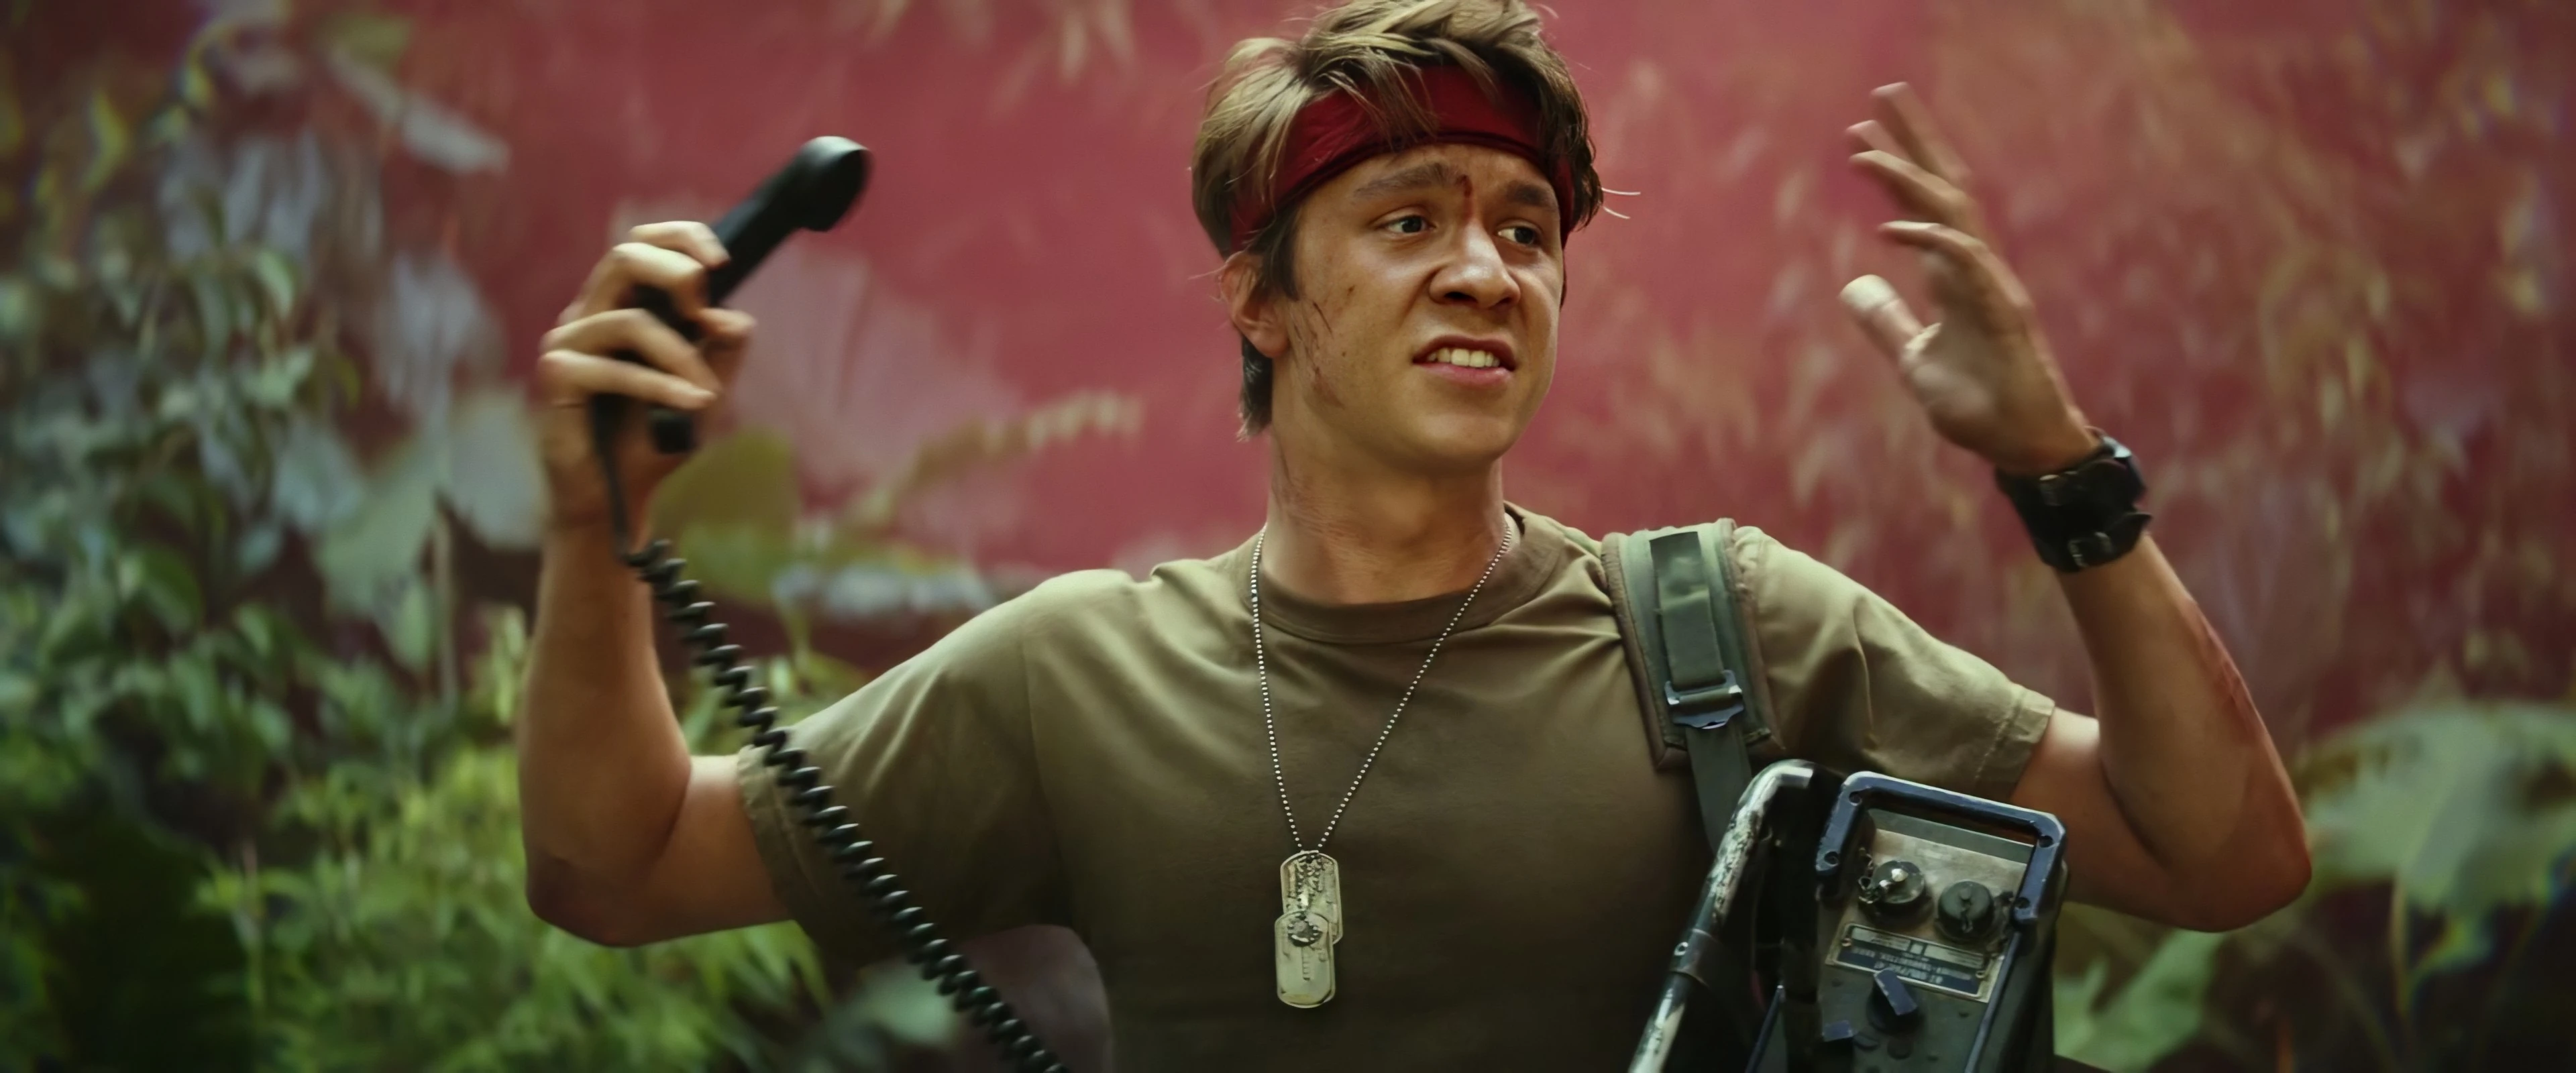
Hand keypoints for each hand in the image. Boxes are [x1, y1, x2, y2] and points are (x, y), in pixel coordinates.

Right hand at [533, 222, 753, 534]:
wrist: (616, 496)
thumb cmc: (653, 439)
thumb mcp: (704, 390)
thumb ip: (722, 352)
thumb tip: (735, 317)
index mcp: (622, 305)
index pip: (641, 244)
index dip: (680, 238)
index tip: (721, 261)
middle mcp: (589, 314)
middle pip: (624, 256)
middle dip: (676, 273)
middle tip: (706, 312)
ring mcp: (567, 343)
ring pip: (630, 320)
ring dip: (681, 357)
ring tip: (709, 395)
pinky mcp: (557, 377)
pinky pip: (613, 368)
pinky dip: (659, 387)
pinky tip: (690, 406)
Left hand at [1839, 83, 2096, 475]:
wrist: (2018, 445)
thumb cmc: (1976, 403)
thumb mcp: (1912, 359)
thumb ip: (1886, 321)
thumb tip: (1851, 287)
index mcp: (1954, 276)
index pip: (1924, 206)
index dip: (1896, 168)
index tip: (1860, 135)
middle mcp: (1975, 270)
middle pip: (1945, 189)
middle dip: (1915, 141)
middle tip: (1882, 94)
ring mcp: (1992, 287)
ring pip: (1953, 214)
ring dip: (1910, 179)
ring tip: (1864, 153)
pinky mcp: (2003, 314)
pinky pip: (1966, 263)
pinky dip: (1929, 240)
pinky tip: (1890, 227)